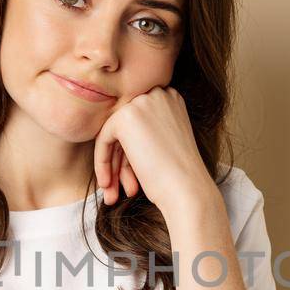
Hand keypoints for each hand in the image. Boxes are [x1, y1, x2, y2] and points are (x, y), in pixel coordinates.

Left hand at [91, 86, 214, 216]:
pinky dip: (103, 162)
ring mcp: (142, 102)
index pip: (139, 122)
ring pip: (113, 134)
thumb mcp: (165, 144)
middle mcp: (159, 94)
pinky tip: (107, 184)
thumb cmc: (179, 176)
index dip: (130, 152)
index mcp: (171, 98)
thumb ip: (144, 132)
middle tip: (118, 188)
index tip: (129, 179)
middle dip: (120, 161)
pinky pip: (104, 139)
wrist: (187, 190)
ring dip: (112, 166)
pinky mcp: (125, 116)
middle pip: (126, 127)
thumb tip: (115, 138)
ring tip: (111, 195)